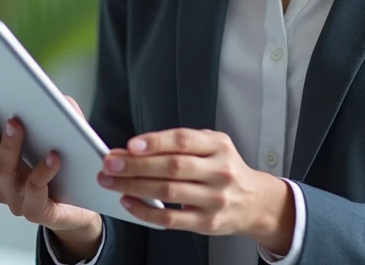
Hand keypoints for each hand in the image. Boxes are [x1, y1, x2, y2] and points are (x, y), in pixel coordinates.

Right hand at [0, 97, 102, 259]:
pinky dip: (42, 171)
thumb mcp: (67, 141)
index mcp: (6, 170)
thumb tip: (61, 98)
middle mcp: (6, 188)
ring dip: (11, 147)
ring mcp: (19, 203)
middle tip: (0, 112)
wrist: (86, 208)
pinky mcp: (39, 213)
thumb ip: (63, 119)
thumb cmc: (70, 172)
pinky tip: (53, 156)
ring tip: (18, 125)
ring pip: (6, 174)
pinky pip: (35, 191)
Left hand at [98, 128, 294, 254]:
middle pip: (172, 167)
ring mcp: (214, 199)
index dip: (155, 142)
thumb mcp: (214, 146)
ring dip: (134, 186)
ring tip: (111, 181)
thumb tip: (135, 148)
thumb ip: (182, 144)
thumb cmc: (226, 169)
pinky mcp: (206, 223)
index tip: (130, 145)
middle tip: (110, 163)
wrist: (254, 201)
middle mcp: (219, 171)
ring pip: (168, 192)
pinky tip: (129, 202)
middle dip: (136, 165)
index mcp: (219, 146)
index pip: (184, 140)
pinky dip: (145, 211)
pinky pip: (170, 219)